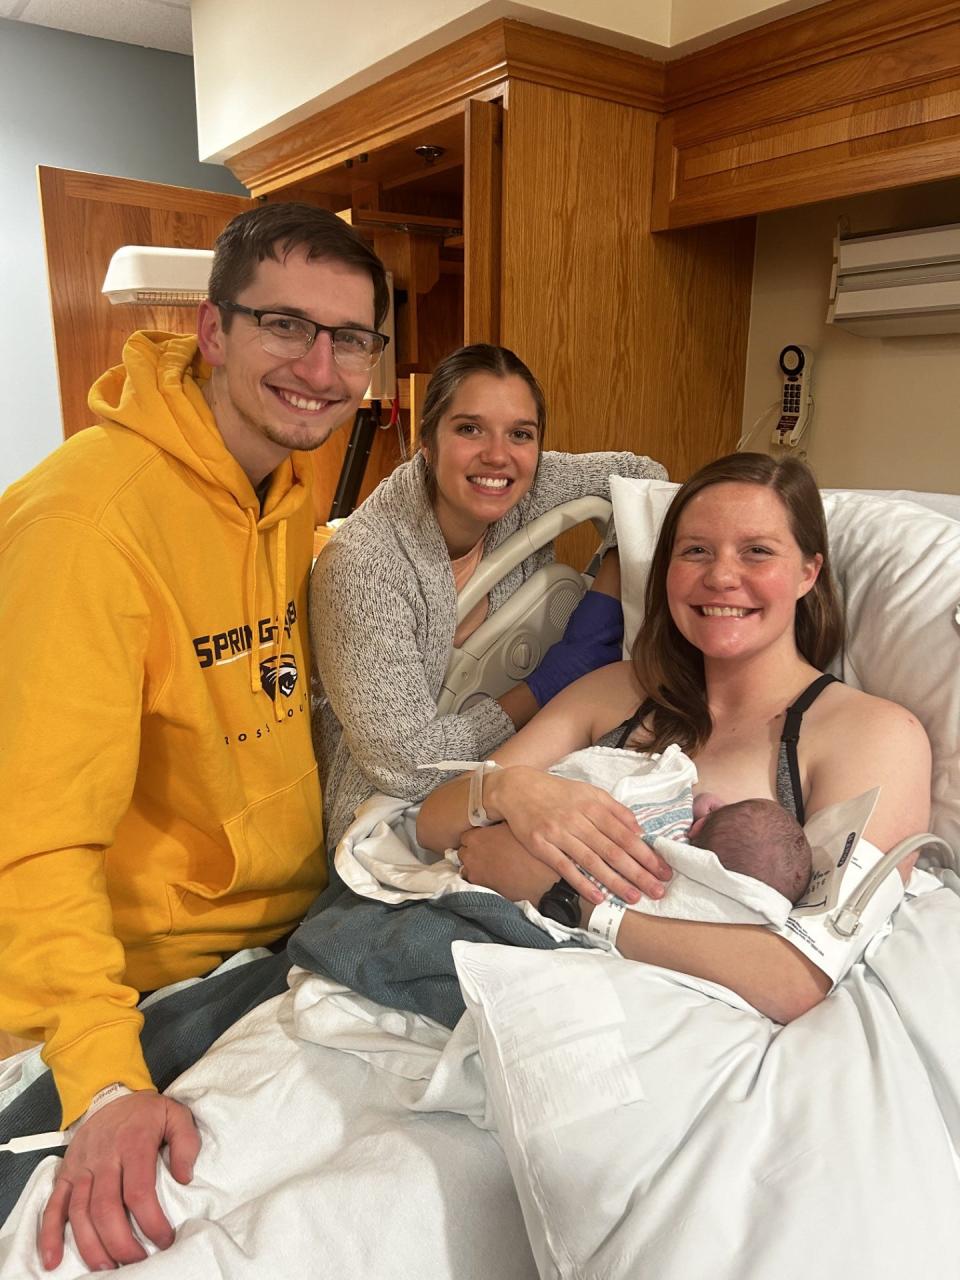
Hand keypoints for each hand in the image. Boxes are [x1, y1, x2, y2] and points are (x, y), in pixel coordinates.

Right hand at [39, 1091, 199, 1271]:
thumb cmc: (147, 1112)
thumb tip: (185, 1177)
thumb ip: (186, 1143)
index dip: (151, 1221)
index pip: (138, 1191)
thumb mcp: (176, 1115)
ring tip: (108, 1268)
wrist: (111, 1092)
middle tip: (138, 1262)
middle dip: (121, 1242)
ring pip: (80, 1213)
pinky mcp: (65, 1173)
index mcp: (133, 1143)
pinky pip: (53, 1205)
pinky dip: (49, 1234)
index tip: (164, 1239)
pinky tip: (54, 1260)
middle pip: (106, 1208)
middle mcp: (103, 1157)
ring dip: (92, 1246)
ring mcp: (81, 1167)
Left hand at [459, 824, 557, 902]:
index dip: (478, 837)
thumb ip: (498, 826)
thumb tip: (495, 823)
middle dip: (475, 852)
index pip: (465, 836)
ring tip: (494, 866)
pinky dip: (481, 879)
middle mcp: (470, 855)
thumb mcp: (515, 828)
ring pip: (467, 868)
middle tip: (491, 853)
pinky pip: (474, 882)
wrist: (543, 879)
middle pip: (464, 851)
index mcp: (476, 837)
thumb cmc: (531, 850)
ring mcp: (473, 873)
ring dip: (476, 867)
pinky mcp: (481, 888)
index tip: (488, 839)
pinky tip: (495, 877)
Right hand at [486, 766, 671, 902]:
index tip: (664, 871)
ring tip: (634, 898)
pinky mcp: (540, 845)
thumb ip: (615, 810)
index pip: (626, 834)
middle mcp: (578, 819)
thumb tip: (639, 830)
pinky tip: (598, 897)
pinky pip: (564, 867)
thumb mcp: (588, 792)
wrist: (516, 788)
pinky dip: (582, 883)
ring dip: (615, 882)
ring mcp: (558, 833)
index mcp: (593, 806)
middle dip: (638, 872)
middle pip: (613, 850)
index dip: (646, 854)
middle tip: (657, 891)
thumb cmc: (557, 792)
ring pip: (592, 861)